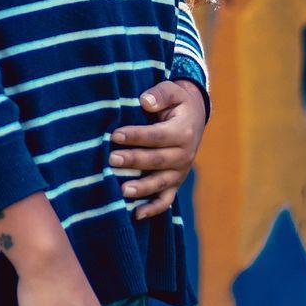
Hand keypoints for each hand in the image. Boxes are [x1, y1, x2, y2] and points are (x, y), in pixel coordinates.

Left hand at [108, 80, 206, 220]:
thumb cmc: (176, 102)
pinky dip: (153, 209)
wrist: (194, 117)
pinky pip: (166, 199)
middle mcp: (184, 155)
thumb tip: (145, 102)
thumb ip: (159, 94)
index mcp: (183, 132)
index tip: (115, 135)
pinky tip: (135, 214)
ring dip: (141, 188)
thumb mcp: (172, 90)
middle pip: (157, 161)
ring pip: (161, 183)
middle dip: (134, 161)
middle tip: (111, 160)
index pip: (157, 136)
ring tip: (121, 191)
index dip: (136, 136)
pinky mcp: (175, 183)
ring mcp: (180, 172)